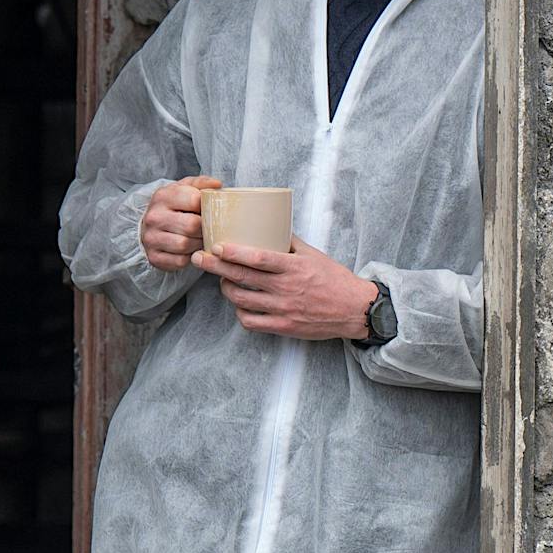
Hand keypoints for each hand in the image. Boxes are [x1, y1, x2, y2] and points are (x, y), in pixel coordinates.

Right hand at [140, 176, 223, 272]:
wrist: (150, 225)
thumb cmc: (172, 206)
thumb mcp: (184, 189)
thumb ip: (201, 184)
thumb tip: (217, 185)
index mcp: (163, 196)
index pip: (194, 200)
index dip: (207, 207)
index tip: (208, 210)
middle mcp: (154, 217)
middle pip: (191, 225)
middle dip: (204, 228)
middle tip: (207, 228)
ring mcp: (151, 238)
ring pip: (185, 244)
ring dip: (197, 244)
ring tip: (199, 238)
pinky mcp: (154, 257)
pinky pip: (180, 261)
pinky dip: (189, 257)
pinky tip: (190, 249)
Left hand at [195, 235, 377, 339]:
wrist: (353, 309)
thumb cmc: (333, 279)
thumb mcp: (314, 254)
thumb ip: (290, 242)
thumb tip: (269, 224)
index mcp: (293, 267)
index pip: (258, 258)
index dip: (234, 252)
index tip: (216, 246)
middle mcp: (285, 288)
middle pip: (242, 277)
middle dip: (216, 267)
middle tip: (198, 258)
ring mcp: (282, 310)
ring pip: (241, 300)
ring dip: (226, 288)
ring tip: (222, 280)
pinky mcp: (283, 327)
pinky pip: (251, 322)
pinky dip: (240, 312)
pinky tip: (239, 303)